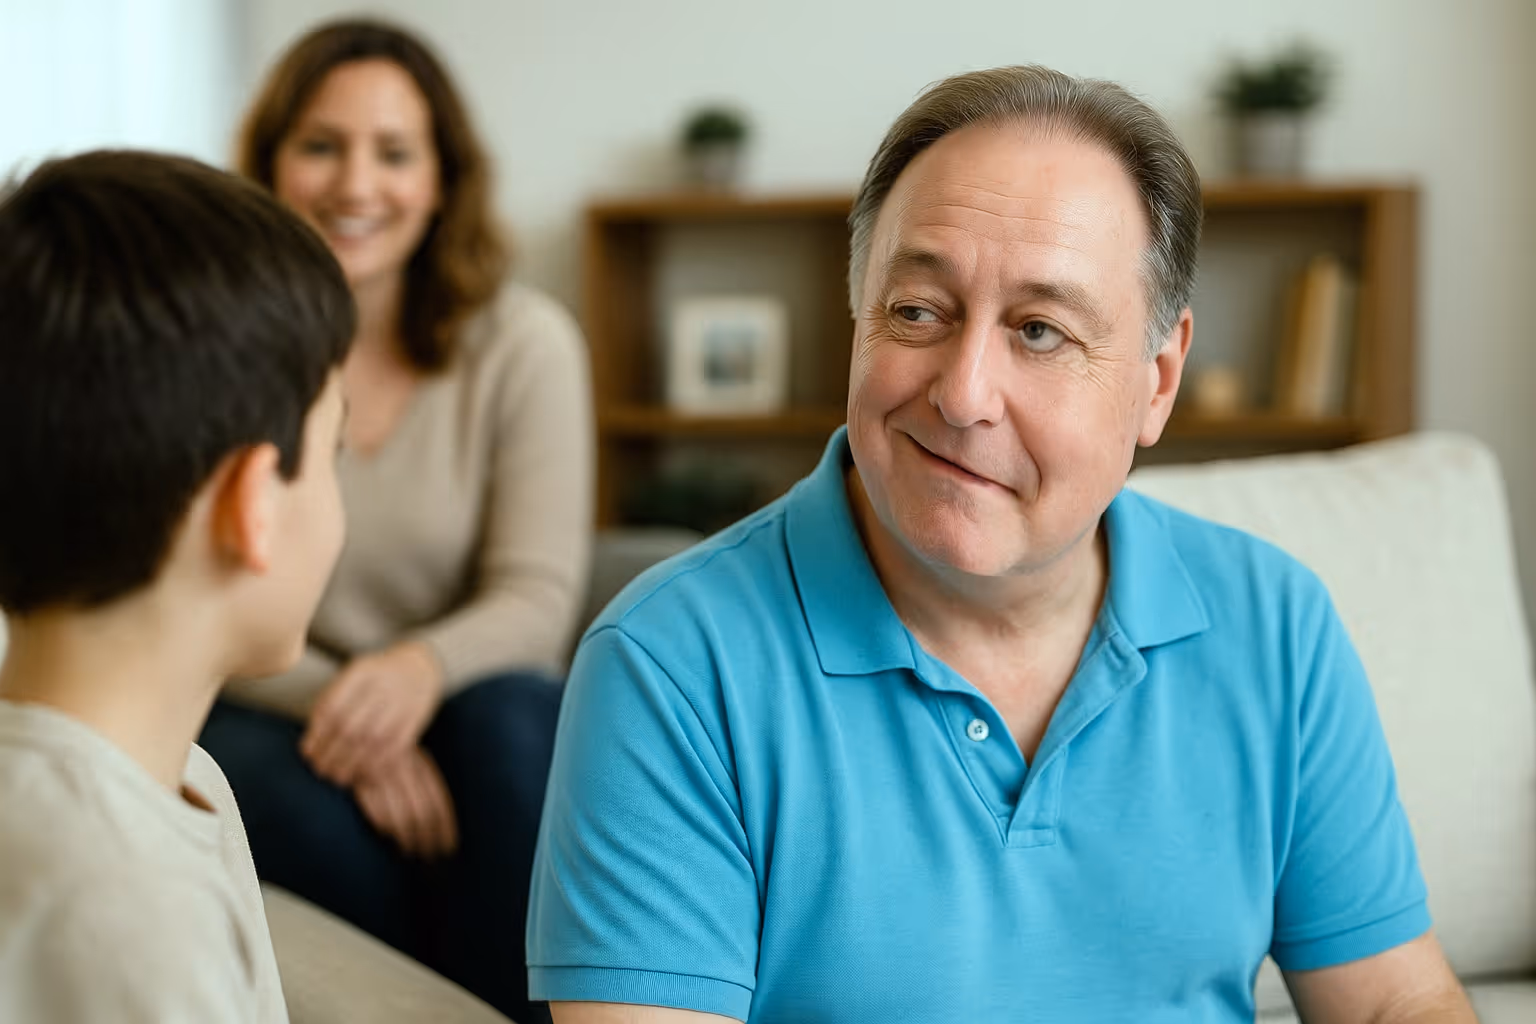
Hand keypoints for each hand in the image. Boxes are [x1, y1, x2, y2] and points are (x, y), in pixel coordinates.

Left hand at [301, 642, 443, 786]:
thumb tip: (312, 736)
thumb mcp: (353, 674)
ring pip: (371, 742)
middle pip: (350, 727)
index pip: (332, 708)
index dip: (317, 735)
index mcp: (362, 672)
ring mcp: (401, 704)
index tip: (307, 752)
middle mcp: (383, 686)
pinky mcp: (415, 721)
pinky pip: (393, 749)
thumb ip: (332, 698)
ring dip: (351, 765)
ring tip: (337, 777)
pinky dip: (376, 766)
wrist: (419, 667)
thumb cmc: (376, 677)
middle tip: (320, 769)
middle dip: (331, 754)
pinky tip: (362, 774)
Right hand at [354, 746, 458, 859]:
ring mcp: (381, 776)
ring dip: (407, 840)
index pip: (439, 804)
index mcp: (422, 764)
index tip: (449, 849)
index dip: (445, 830)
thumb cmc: (390, 754)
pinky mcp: (359, 782)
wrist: (355, 734)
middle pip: (422, 815)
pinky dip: (385, 829)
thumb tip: (443, 825)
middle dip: (428, 841)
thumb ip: (427, 786)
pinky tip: (390, 838)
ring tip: (412, 853)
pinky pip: (376, 812)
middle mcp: (405, 770)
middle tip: (431, 858)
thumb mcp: (414, 761)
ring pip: (400, 817)